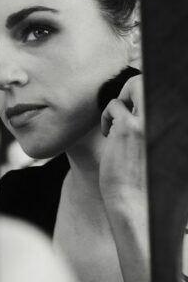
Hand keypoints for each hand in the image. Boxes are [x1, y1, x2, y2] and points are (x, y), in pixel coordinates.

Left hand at [99, 74, 149, 281]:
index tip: (135, 100)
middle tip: (125, 106)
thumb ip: (156, 125)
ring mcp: (150, 121)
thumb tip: (139, 107)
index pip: (167, 90)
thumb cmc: (147, 180)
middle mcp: (167, 117)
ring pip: (135, 84)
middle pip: (153, 78)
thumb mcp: (160, 147)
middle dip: (135, 85)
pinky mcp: (130, 128)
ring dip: (120, 101)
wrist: (136, 203)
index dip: (153, 84)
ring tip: (116, 122)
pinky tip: (109, 134)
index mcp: (175, 123)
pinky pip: (114, 106)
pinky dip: (107, 116)